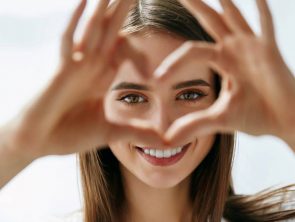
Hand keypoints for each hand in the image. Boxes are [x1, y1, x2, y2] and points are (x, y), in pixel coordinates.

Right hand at [1, 0, 162, 159]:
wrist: (39, 143)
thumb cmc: (70, 135)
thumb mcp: (111, 132)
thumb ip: (137, 133)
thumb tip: (164, 142)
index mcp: (102, 76)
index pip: (123, 50)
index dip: (137, 47)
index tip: (152, 43)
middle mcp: (91, 65)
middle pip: (111, 30)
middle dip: (123, 9)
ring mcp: (76, 65)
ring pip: (93, 29)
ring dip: (104, 7)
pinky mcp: (61, 70)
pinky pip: (69, 41)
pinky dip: (77, 22)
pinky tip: (85, 0)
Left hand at [154, 0, 294, 146]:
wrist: (286, 121)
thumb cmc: (257, 116)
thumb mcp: (219, 120)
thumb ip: (193, 125)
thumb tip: (166, 140)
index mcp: (222, 61)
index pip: (191, 52)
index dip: (173, 64)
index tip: (156, 80)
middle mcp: (235, 49)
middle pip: (209, 21)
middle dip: (194, 5)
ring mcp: (253, 47)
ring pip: (233, 17)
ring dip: (223, 1)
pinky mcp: (270, 51)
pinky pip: (265, 26)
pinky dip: (261, 11)